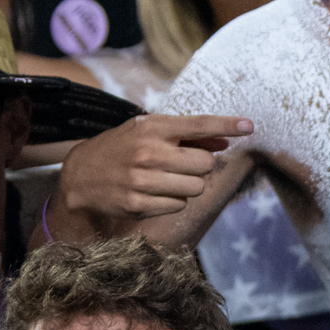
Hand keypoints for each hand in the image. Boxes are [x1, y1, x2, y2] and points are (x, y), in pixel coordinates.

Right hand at [55, 113, 251, 225]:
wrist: (80, 176)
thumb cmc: (121, 149)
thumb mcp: (147, 132)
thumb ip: (187, 136)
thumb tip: (225, 141)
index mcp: (152, 128)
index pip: (198, 124)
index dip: (227, 125)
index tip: (249, 126)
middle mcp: (148, 152)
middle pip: (206, 163)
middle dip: (200, 166)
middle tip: (180, 165)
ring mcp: (143, 180)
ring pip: (197, 187)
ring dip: (188, 186)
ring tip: (166, 179)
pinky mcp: (138, 204)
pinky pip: (179, 205)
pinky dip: (173, 201)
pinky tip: (154, 193)